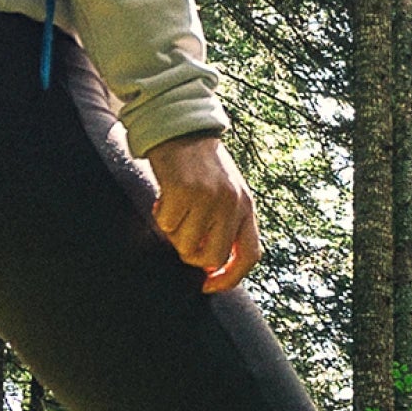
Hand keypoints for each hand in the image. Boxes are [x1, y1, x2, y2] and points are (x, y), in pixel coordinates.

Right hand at [146, 134, 261, 292]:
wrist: (181, 125)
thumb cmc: (199, 163)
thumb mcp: (225, 191)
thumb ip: (226, 222)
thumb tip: (213, 265)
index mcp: (246, 205)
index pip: (250, 255)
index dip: (230, 278)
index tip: (209, 285)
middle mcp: (231, 203)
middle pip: (213, 258)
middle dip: (192, 255)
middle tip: (182, 235)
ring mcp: (208, 197)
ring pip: (185, 244)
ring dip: (173, 231)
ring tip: (174, 207)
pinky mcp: (183, 190)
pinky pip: (167, 224)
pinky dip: (161, 215)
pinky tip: (164, 196)